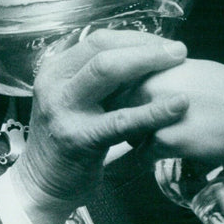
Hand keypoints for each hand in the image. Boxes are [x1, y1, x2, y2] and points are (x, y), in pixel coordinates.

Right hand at [10, 29, 189, 208]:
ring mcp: (63, 109)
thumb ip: (103, 81)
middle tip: (179, 50)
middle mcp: (54, 83)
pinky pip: (121, 119)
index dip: (136, 38)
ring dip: (148, 63)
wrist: (43, 186)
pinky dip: (153, 110)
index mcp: (56, 69)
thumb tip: (147, 56)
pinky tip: (178, 106)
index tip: (164, 44)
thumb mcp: (78, 101)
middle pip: (102, 48)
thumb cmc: (70, 140)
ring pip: (106, 72)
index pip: (99, 40)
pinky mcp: (78, 138)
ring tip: (180, 63)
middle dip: (144, 46)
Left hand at [117, 58, 223, 163]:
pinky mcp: (165, 141)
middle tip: (140, 124)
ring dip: (138, 138)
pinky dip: (151, 158)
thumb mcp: (193, 70)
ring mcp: (155, 114)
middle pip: (117, 107)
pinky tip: (169, 153)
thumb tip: (152, 78)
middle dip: (125, 117)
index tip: (126, 105)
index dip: (121, 95)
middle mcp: (150, 86)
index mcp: (157, 66)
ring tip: (163, 137)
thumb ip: (165, 74)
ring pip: (128, 132)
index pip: (119, 80)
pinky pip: (142, 156)